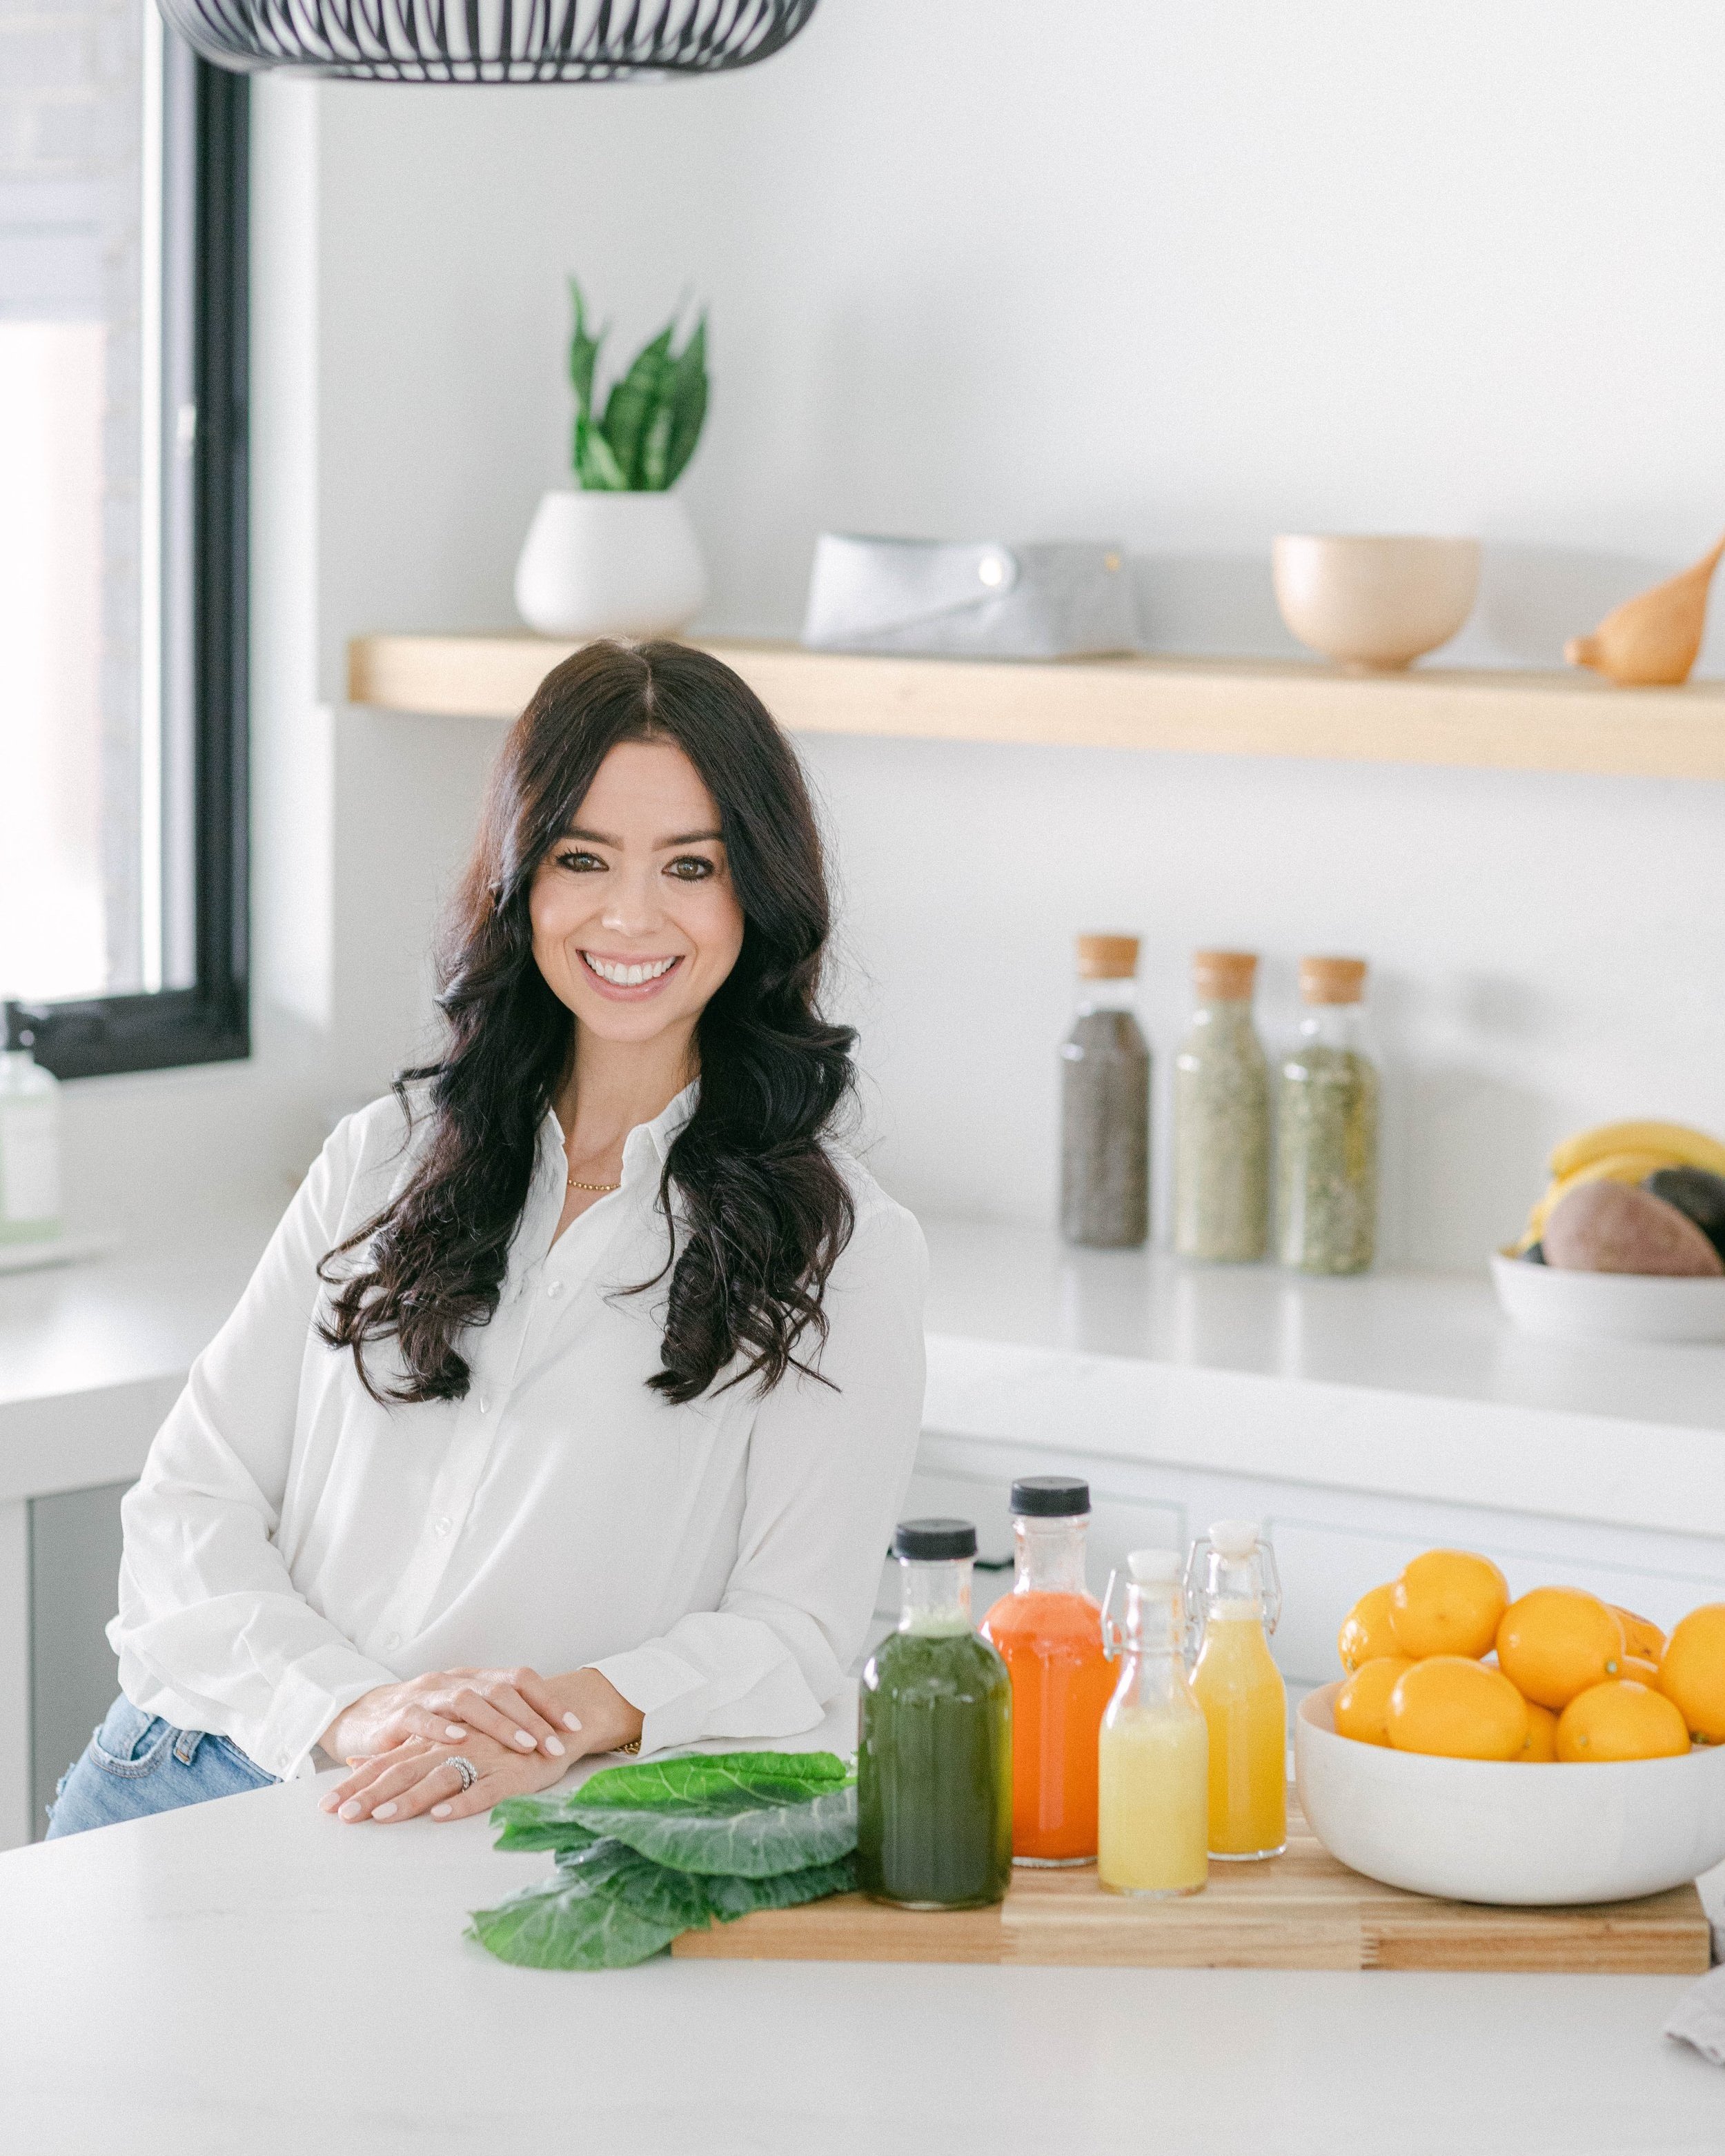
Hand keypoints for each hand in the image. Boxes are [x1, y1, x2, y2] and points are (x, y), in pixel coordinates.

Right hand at [319, 1666, 576, 1767]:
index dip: (548, 1700)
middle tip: (556, 1745)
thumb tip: (545, 1734)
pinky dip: (441, 1728)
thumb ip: (494, 1720)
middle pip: (500, 1690)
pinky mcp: (396, 1716)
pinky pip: (420, 1717)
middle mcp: (454, 1681)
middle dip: (533, 1719)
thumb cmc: (421, 1722)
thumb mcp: (460, 1718)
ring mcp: (426, 1695)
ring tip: (524, 1745)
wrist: (359, 1717)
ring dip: (499, 1723)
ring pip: (467, 1700)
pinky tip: (460, 1741)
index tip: (574, 1726)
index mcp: (473, 1679)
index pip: (519, 1679)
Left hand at [321, 1731, 563, 1824]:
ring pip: (440, 1776)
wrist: (556, 1721)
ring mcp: (482, 1758)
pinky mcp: (511, 1773)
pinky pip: (485, 1789)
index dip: (357, 1784)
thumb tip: (357, 1766)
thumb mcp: (445, 1742)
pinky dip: (463, 1801)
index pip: (388, 1763)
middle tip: (342, 1817)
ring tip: (382, 1816)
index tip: (326, 1808)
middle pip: (405, 1770)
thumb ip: (403, 1754)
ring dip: (410, 1797)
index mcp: (435, 1741)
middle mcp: (453, 1746)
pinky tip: (442, 1814)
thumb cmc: (497, 1739)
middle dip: (371, 1793)